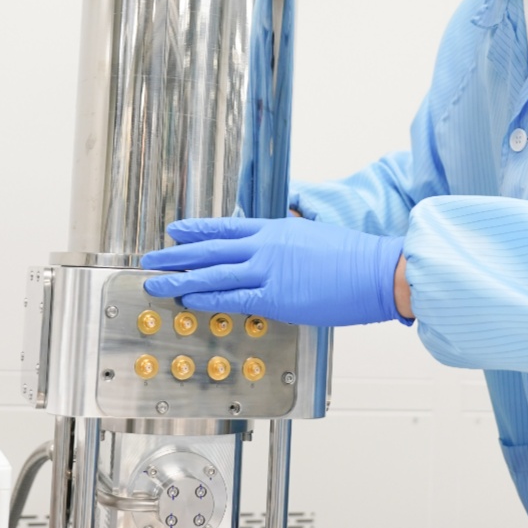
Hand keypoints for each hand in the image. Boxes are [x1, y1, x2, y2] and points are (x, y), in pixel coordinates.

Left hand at [141, 217, 404, 326]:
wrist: (375, 271)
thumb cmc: (352, 257)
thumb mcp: (313, 235)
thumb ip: (287, 239)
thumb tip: (273, 243)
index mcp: (275, 228)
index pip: (225, 227)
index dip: (196, 230)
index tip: (174, 231)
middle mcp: (266, 246)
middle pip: (210, 249)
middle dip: (177, 255)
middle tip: (151, 259)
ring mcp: (268, 271)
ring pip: (213, 274)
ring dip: (180, 279)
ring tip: (156, 283)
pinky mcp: (276, 297)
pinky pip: (232, 298)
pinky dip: (207, 299)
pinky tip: (188, 300)